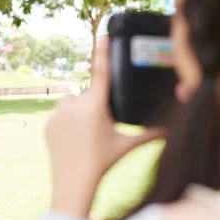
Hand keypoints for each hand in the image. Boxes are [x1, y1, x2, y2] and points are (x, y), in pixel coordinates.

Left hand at [46, 37, 163, 217]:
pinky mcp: (47, 123)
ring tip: (84, 132)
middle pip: (87, 94)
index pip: (101, 73)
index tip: (103, 36)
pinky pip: (59, 114)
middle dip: (93, 105)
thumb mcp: (127, 146)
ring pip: (71, 101)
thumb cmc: (103, 162)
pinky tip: (71, 137)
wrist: (73, 183)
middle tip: (97, 128)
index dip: (103, 53)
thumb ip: (150, 135)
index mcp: (96, 106)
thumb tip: (172, 130)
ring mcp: (58, 114)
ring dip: (78, 109)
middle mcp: (75, 105)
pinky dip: (66, 121)